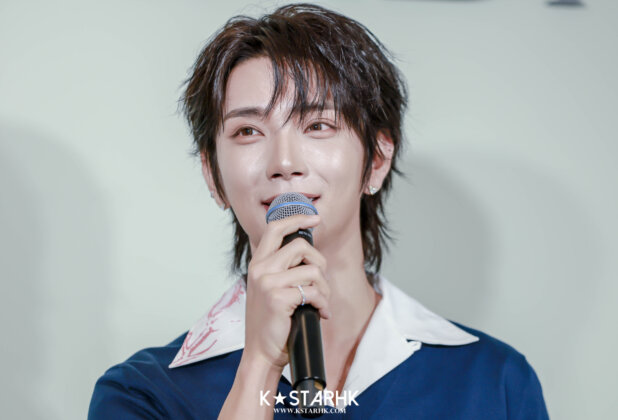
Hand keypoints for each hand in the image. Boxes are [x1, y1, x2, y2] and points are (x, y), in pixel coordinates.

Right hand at [244, 214, 330, 369]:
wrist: (262, 352)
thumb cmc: (271, 322)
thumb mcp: (271, 288)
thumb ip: (283, 269)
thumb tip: (310, 253)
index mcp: (258, 264)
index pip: (275, 228)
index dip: (297, 218)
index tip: (315, 218)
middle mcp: (260, 269)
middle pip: (300, 246)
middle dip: (320, 262)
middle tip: (321, 282)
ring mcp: (268, 282)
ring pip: (312, 270)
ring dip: (324, 288)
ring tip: (321, 302)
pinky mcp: (278, 298)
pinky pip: (314, 291)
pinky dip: (323, 303)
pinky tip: (320, 313)